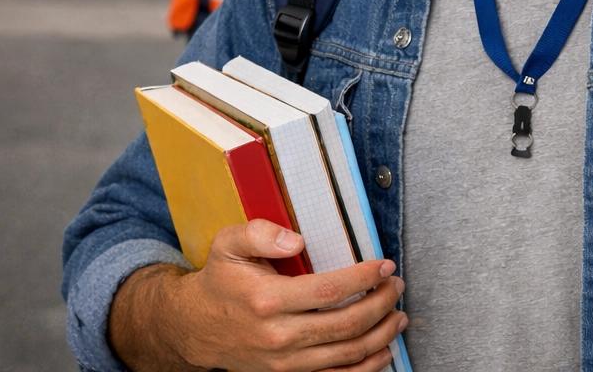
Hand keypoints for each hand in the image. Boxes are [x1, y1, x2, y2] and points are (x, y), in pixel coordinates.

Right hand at [117, 220, 406, 371]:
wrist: (194, 327)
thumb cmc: (220, 281)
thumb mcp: (228, 244)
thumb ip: (259, 233)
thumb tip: (297, 238)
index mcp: (267, 300)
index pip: (329, 291)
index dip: (363, 278)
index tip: (385, 266)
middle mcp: (278, 336)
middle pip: (345, 325)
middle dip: (380, 304)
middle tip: (396, 286)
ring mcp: (285, 362)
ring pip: (346, 354)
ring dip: (381, 335)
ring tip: (398, 314)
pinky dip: (366, 367)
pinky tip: (383, 349)